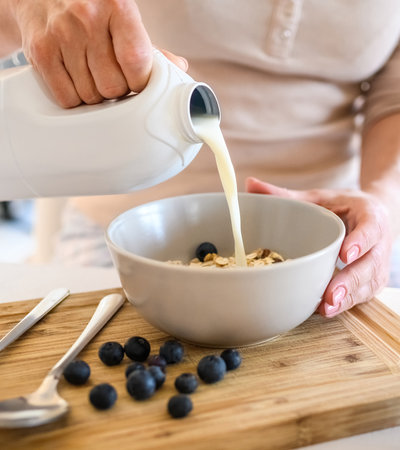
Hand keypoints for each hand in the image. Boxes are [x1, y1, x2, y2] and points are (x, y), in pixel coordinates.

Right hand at [12, 0, 186, 107]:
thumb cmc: (91, 9)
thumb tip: (179, 69)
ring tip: (92, 76)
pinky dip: (74, 98)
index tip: (137, 81)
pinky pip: (66, 98)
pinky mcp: (40, 52)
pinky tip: (76, 81)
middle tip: (112, 78)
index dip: (140, 81)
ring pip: (90, 96)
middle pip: (113, 86)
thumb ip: (150, 47)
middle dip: (117, 91)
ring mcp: (61, 34)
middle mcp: (87, 17)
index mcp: (117, 6)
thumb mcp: (123, 18)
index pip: (136, 62)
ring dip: (95, 95)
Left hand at [246, 177, 391, 317]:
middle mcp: (378, 243)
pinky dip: (346, 304)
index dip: (360, 242)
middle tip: (330, 295)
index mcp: (369, 216)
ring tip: (326, 308)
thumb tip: (251, 184)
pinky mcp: (371, 281)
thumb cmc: (341, 207)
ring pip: (367, 285)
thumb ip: (285, 194)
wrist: (371, 217)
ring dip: (347, 299)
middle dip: (350, 281)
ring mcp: (377, 265)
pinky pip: (362, 295)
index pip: (370, 229)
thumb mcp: (318, 197)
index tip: (345, 255)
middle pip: (369, 265)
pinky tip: (326, 310)